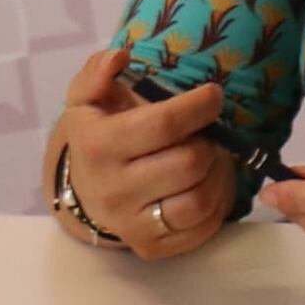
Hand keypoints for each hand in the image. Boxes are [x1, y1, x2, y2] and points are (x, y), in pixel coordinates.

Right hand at [56, 47, 239, 258]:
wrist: (85, 189)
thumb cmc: (100, 133)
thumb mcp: (89, 98)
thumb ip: (98, 73)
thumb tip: (118, 57)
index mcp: (97, 147)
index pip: (164, 125)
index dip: (199, 106)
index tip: (213, 95)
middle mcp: (111, 190)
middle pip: (190, 162)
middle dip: (210, 140)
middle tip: (208, 131)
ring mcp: (131, 223)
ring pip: (201, 197)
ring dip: (219, 171)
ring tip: (211, 155)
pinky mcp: (152, 247)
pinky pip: (203, 226)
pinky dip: (218, 201)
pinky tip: (207, 182)